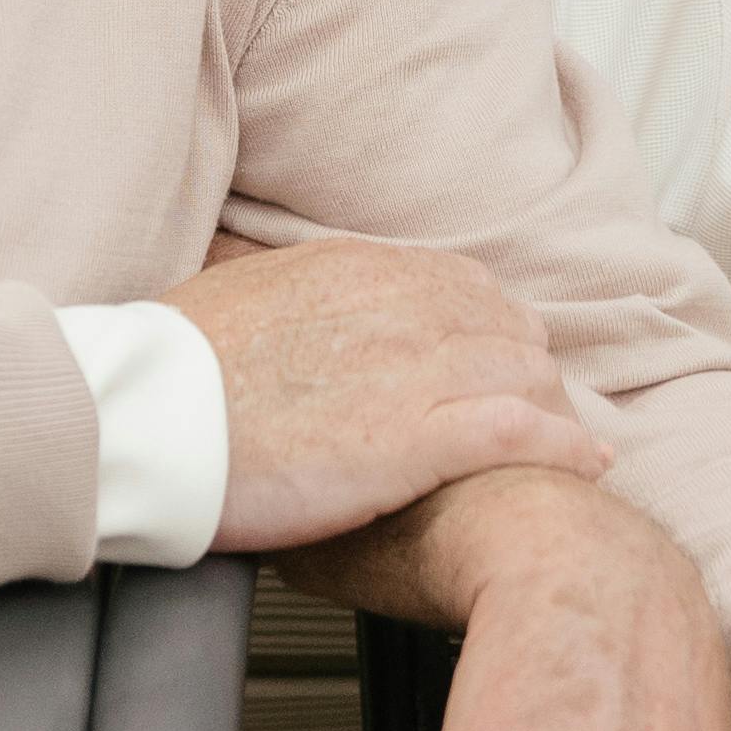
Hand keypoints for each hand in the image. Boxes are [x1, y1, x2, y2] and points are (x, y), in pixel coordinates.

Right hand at [169, 235, 611, 554]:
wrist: (144, 418)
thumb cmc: (167, 372)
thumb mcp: (234, 296)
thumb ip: (286, 295)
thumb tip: (281, 303)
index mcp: (354, 268)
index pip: (459, 284)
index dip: (490, 326)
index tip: (497, 356)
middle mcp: (399, 305)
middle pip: (506, 327)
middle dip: (530, 368)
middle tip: (542, 409)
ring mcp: (413, 368)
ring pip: (525, 374)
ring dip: (553, 409)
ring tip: (570, 443)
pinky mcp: (416, 437)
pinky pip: (520, 431)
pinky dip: (563, 445)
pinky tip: (586, 462)